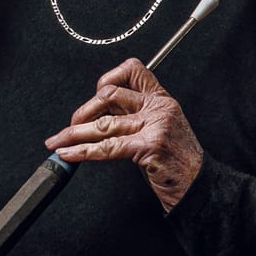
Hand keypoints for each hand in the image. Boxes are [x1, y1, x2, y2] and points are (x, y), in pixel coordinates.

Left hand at [45, 57, 203, 211]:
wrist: (197, 185)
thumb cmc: (177, 161)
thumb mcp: (159, 128)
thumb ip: (133, 116)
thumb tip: (96, 115)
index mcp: (161, 99)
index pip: (131, 70)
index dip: (106, 79)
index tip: (94, 96)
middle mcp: (159, 107)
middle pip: (109, 95)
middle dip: (83, 111)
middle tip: (71, 126)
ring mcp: (155, 125)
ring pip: (103, 123)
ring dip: (74, 134)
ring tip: (57, 142)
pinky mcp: (149, 146)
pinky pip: (107, 147)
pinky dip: (82, 151)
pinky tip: (68, 153)